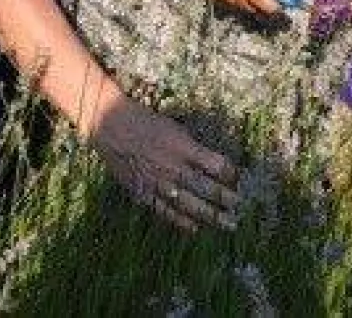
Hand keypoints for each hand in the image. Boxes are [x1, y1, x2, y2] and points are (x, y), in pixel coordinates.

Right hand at [85, 95, 240, 231]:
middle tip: (241, 209)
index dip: (230, 173)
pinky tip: (195, 229)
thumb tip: (213, 165)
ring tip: (227, 224)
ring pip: (188, 204)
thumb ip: (193, 148)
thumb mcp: (176, 129)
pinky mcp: (142, 192)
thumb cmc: (147, 123)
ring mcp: (156, 182)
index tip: (238, 178)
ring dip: (209, 215)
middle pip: (205, 188)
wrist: (111, 126)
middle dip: (225, 199)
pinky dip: (181, 221)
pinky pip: (164, 211)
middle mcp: (172, 166)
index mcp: (183, 147)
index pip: (216, 164)